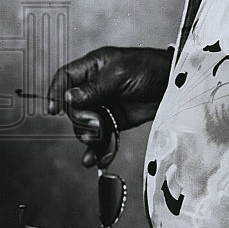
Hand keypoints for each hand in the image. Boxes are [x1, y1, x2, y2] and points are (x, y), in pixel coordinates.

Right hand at [47, 46, 172, 165]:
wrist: (174, 85)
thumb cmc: (149, 68)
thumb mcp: (120, 74)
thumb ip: (94, 88)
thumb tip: (69, 97)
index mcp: (92, 67)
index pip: (65, 78)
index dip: (56, 93)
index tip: (54, 110)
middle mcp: (94, 87)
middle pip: (72, 107)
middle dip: (80, 118)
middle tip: (96, 122)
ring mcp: (104, 105)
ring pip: (84, 124)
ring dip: (87, 134)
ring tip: (98, 137)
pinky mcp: (114, 121)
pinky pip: (100, 136)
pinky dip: (97, 148)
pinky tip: (94, 159)